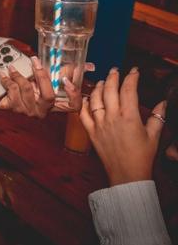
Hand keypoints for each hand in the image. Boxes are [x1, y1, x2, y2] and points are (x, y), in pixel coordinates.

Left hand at [0, 56, 84, 116]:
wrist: (7, 97)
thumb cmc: (31, 87)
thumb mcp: (49, 79)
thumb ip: (67, 71)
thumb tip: (88, 65)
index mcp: (55, 103)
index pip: (73, 106)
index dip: (73, 94)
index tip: (66, 80)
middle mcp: (43, 110)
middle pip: (48, 95)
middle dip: (41, 76)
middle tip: (34, 61)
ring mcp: (28, 111)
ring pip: (26, 91)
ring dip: (18, 76)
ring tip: (12, 68)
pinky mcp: (12, 109)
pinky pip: (9, 94)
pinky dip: (5, 82)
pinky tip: (3, 76)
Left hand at [80, 67, 165, 185]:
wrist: (127, 174)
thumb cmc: (142, 157)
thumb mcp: (154, 136)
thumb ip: (157, 117)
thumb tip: (163, 103)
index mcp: (129, 117)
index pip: (129, 90)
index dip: (131, 78)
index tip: (134, 71)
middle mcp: (112, 117)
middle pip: (110, 90)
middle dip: (113, 77)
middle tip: (115, 70)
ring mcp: (99, 124)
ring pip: (95, 99)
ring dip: (98, 87)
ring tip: (103, 81)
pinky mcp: (91, 132)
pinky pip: (83, 113)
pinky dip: (84, 103)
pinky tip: (87, 97)